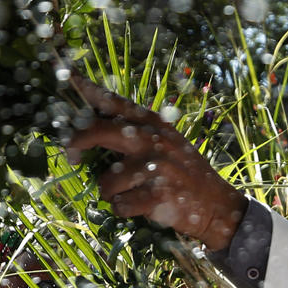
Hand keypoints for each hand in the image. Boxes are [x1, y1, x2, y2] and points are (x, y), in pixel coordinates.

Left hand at [64, 79, 246, 242]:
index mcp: (153, 124)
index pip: (115, 103)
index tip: (69, 77)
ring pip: (106, 180)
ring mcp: (156, 167)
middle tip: (71, 157)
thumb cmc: (185, 174)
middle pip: (98, 132)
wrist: (217, 206)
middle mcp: (153, 140)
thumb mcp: (167, 143)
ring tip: (130, 194)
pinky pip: (120, 205)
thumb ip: (136, 132)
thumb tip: (92, 126)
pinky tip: (141, 207)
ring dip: (111, 193)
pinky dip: (124, 210)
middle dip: (76, 143)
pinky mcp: (157, 195)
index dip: (89, 90)